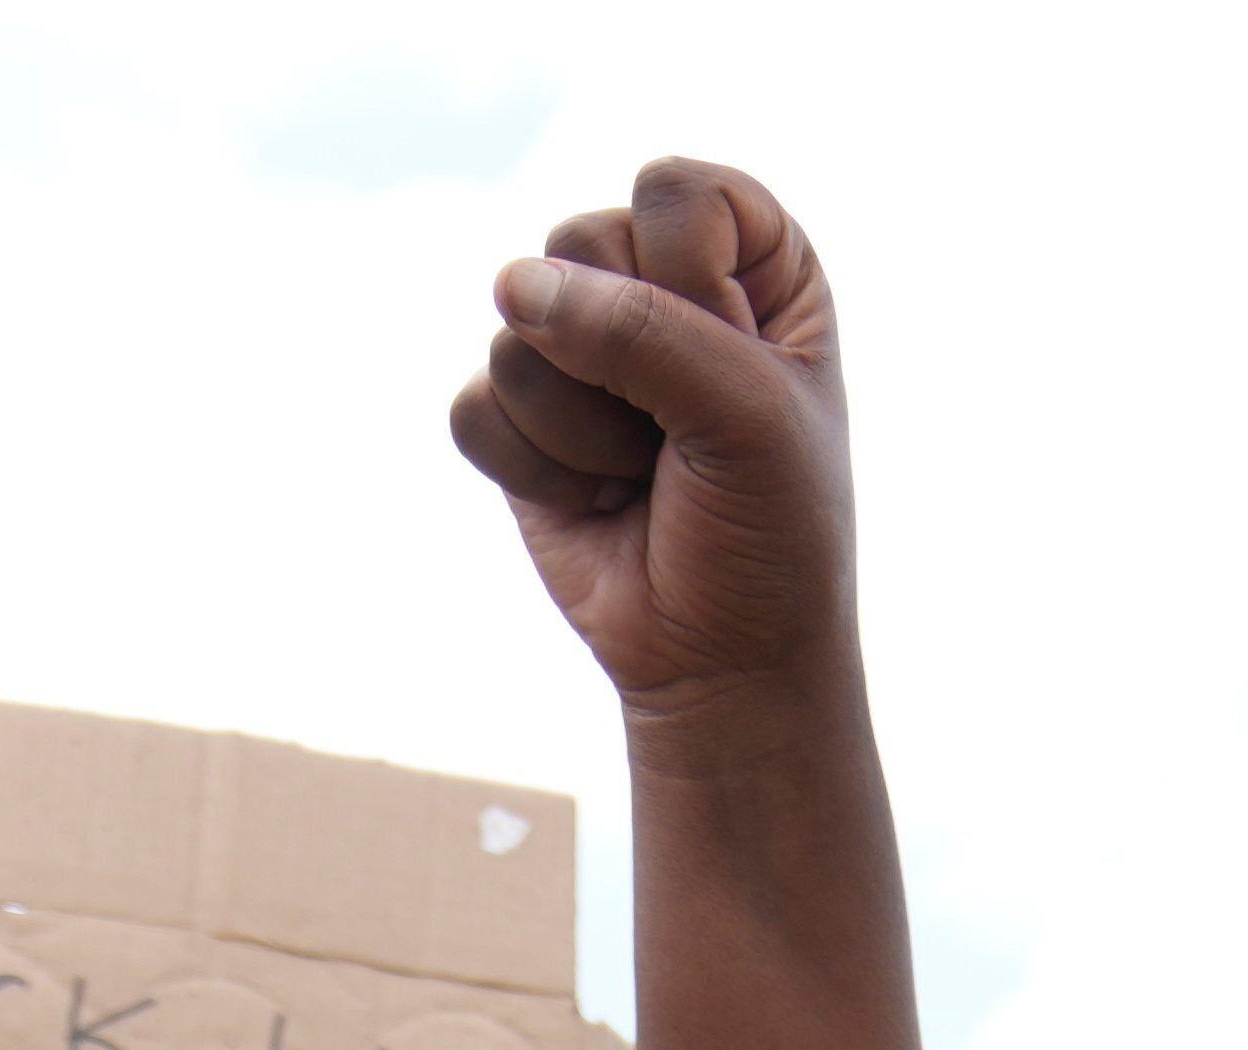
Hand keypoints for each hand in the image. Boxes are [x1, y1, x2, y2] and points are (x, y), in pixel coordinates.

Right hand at [446, 161, 859, 720]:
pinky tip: (593, 501)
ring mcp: (581, 351)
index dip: (686, 275)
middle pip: (580, 242)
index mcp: (752, 257)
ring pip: (520, 333)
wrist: (719, 659)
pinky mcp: (518, 420)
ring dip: (584, 432)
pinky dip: (533, 470)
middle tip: (678, 430)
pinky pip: (478, 406)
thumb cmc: (768, 530)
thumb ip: (641, 333)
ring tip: (641, 475)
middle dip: (624, 359)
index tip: (731, 356)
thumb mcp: (743, 416)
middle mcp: (662, 286)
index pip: (677, 191)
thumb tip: (510, 285)